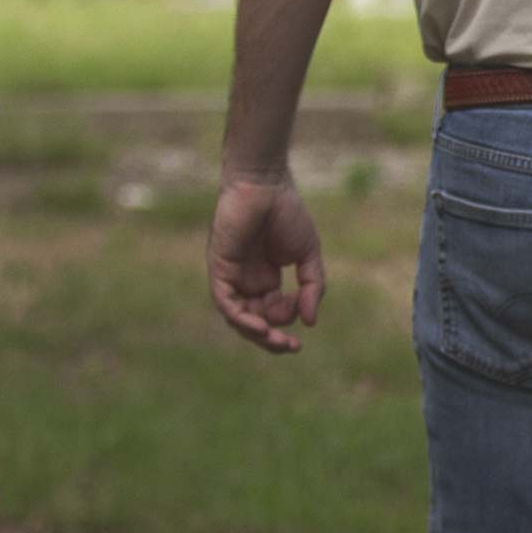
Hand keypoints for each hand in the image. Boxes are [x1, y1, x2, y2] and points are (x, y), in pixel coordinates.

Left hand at [206, 176, 326, 354]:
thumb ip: (311, 287)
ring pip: (238, 317)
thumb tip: (310, 322)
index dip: (291, 316)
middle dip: (272, 337)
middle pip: (255, 320)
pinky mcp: (220, 268)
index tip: (305, 306)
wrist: (266, 185)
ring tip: (274, 341)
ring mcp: (231, 275)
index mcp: (265, 278)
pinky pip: (226, 302)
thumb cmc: (287, 213)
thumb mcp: (308, 255)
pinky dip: (240, 317)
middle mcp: (246, 280)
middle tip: (290, 347)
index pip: (275, 311)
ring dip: (256, 333)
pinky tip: (257, 326)